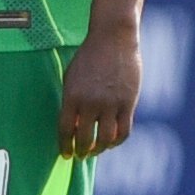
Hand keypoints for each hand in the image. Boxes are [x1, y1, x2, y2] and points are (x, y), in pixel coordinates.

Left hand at [57, 27, 141, 158]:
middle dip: (81, 151)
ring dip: (99, 150)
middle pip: (84, 138)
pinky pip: (123, 131)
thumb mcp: (72, 77)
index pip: (66, 130)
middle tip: (81, 155)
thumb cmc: (89, 57)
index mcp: (72, 96)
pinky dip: (117, 141)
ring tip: (96, 151)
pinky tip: (112, 142)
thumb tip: (74, 128)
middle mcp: (91, 102)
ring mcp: (111, 103)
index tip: (66, 154)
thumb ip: (71, 102)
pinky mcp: (128, 103)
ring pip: (105, 139)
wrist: (113, 38)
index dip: (65, 146)